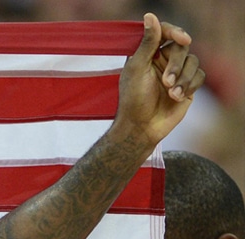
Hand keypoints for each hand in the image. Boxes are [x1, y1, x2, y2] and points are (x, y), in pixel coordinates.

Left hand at [114, 13, 205, 147]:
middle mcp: (163, 60)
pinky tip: (177, 97)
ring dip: (183, 78)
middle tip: (165, 81)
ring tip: (170, 92)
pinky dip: (190, 85)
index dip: (175, 32)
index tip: (183, 38)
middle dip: (176, 64)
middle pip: (182, 47)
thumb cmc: (134, 99)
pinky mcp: (188, 85)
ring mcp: (177, 73)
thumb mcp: (137, 68)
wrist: (142, 127)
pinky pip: (200, 76)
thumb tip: (151, 16)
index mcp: (148, 54)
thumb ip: (147, 43)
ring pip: (194, 61)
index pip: (165, 33)